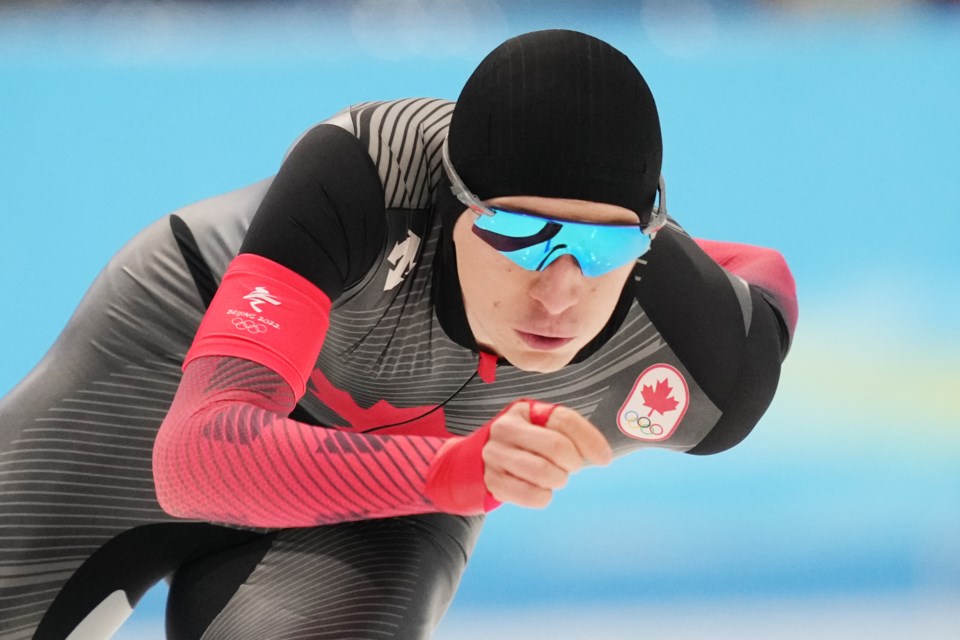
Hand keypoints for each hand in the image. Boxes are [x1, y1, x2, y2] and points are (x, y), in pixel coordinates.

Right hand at [483, 400, 611, 508]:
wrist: (478, 463)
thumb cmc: (523, 445)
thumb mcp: (540, 429)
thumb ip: (568, 433)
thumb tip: (602, 456)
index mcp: (524, 410)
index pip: (563, 419)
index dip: (590, 440)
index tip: (604, 459)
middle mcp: (506, 428)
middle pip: (556, 446)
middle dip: (573, 463)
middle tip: (570, 467)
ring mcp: (495, 455)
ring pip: (544, 472)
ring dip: (558, 480)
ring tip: (554, 477)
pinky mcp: (492, 481)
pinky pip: (531, 495)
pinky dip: (544, 497)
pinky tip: (540, 490)